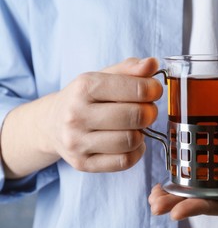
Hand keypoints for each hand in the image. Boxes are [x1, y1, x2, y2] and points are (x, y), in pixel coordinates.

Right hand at [42, 57, 161, 171]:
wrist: (52, 124)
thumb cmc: (85, 98)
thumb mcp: (103, 76)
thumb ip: (130, 69)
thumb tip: (152, 64)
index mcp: (84, 87)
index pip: (135, 89)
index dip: (153, 90)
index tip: (154, 91)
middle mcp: (76, 115)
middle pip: (136, 116)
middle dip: (150, 112)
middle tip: (148, 110)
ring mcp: (77, 142)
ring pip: (131, 141)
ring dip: (142, 133)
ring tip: (136, 126)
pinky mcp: (83, 163)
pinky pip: (124, 161)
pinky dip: (136, 152)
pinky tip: (131, 142)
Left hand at [148, 120, 217, 219]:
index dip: (205, 208)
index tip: (179, 209)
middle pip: (214, 204)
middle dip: (183, 205)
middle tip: (156, 205)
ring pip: (207, 193)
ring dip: (180, 196)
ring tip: (154, 196)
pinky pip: (209, 180)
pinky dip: (188, 181)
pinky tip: (168, 181)